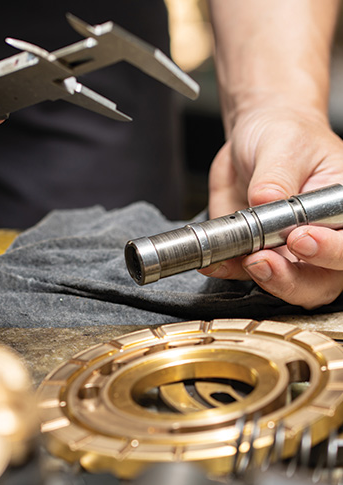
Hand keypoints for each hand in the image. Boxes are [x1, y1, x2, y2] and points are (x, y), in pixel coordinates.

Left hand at [202, 105, 342, 308]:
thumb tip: (265, 200)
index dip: (329, 251)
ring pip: (288, 288)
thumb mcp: (283, 143)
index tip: (300, 238)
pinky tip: (216, 261)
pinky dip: (230, 272)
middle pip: (321, 281)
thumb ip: (276, 176)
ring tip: (245, 260)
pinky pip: (245, 275)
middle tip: (265, 259)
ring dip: (265, 282)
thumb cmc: (285, 135)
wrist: (254, 141)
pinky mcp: (258, 256)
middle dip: (293, 279)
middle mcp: (323, 239)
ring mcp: (291, 254)